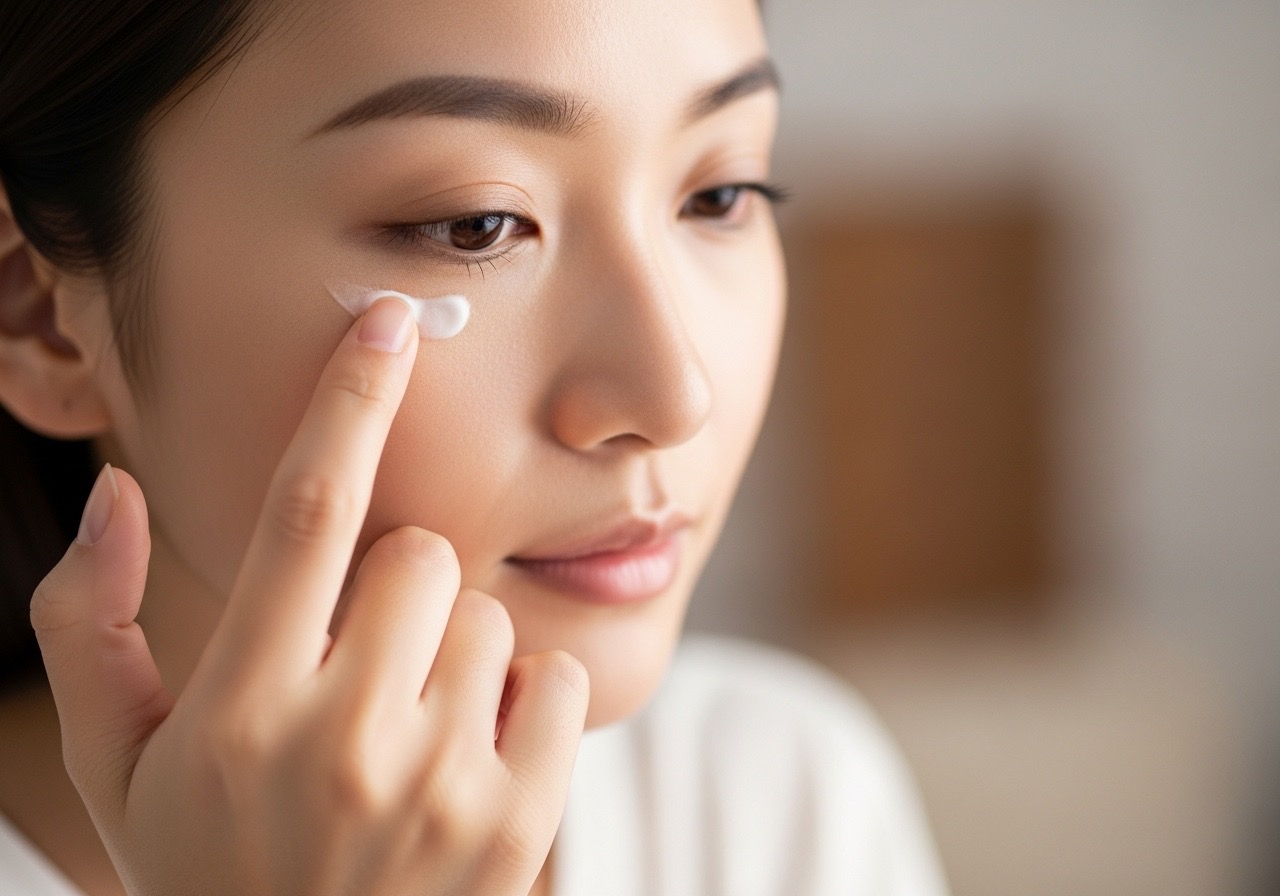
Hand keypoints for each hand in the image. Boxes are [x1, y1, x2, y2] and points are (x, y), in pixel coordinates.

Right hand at [31, 298, 588, 895]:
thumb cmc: (208, 867)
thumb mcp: (121, 762)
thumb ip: (86, 623)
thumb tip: (112, 493)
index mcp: (241, 710)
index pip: (307, 513)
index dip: (350, 400)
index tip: (388, 322)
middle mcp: (344, 743)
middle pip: (415, 555)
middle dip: (392, 589)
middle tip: (359, 668)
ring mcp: (441, 786)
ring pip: (486, 615)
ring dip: (450, 651)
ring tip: (406, 732)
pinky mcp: (520, 822)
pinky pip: (554, 676)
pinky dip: (522, 697)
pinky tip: (469, 755)